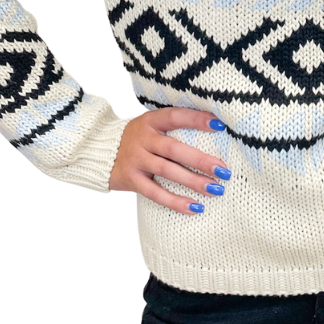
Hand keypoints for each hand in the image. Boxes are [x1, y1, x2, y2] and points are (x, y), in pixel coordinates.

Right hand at [109, 108, 232, 214]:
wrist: (100, 151)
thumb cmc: (137, 138)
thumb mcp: (151, 125)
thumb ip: (173, 127)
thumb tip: (213, 130)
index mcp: (151, 121)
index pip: (176, 116)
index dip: (196, 119)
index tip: (219, 125)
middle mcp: (143, 139)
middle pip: (174, 149)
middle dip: (200, 160)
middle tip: (223, 170)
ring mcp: (136, 160)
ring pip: (167, 171)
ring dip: (193, 181)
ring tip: (215, 189)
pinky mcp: (131, 179)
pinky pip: (155, 193)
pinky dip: (175, 201)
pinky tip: (194, 207)